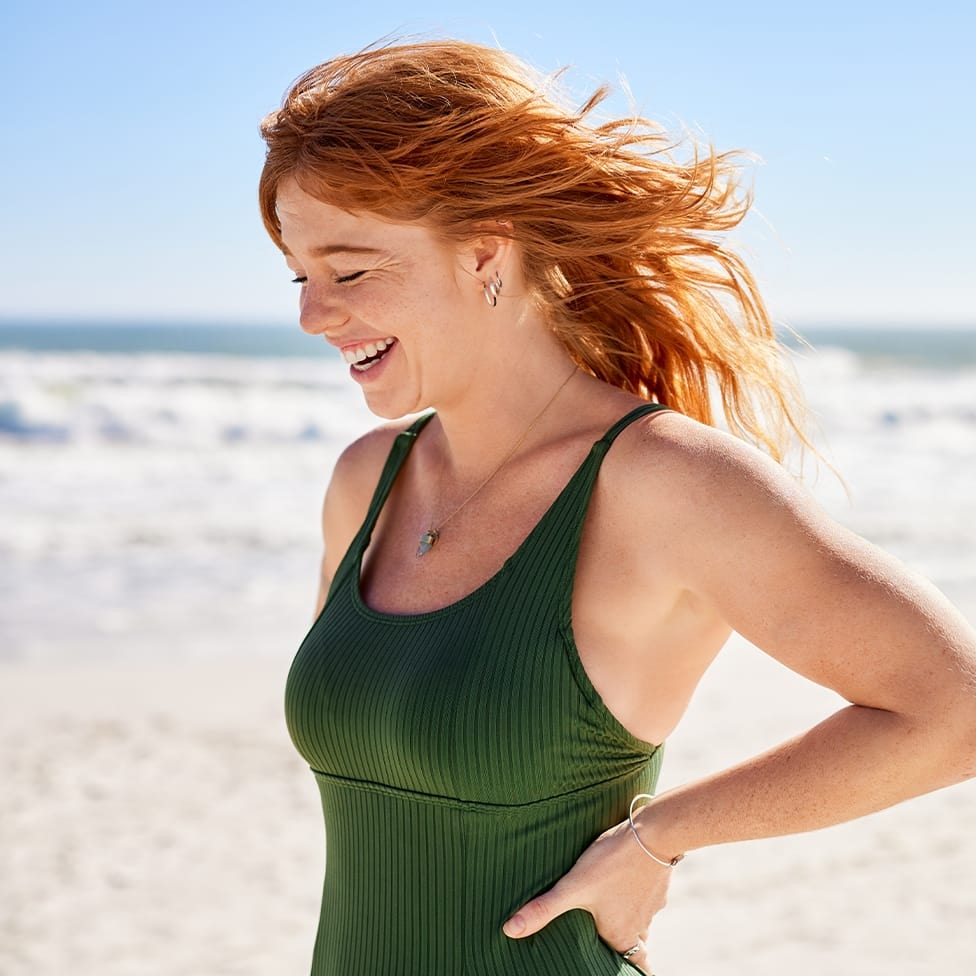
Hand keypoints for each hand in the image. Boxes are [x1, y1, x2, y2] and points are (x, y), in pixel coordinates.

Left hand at [502, 817, 673, 966]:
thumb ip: (544, 909)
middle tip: (609, 944)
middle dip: (623, 947)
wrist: (654, 833)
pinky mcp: (657, 881)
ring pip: (640, 920)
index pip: (634, 966)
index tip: (625, 973)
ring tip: (612, 911)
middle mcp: (640, 925)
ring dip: (628, 918)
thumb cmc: (612, 862)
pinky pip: (646, 895)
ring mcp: (651, 903)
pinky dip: (636, 893)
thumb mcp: (573, 886)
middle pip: (635, 945)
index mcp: (621, 934)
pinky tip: (624, 879)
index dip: (631, 972)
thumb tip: (510, 930)